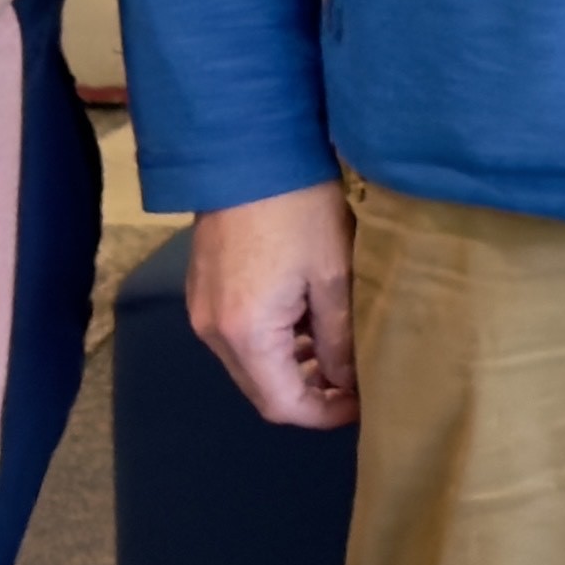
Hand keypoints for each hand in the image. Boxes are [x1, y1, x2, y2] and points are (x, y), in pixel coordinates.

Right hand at [187, 184, 358, 429]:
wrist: (250, 150)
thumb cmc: (299, 208)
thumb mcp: (332, 275)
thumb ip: (339, 338)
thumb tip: (348, 382)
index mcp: (245, 334)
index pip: (282, 405)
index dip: (324, 414)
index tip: (362, 405)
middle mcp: (213, 332)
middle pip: (262, 389)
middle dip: (309, 392)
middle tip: (355, 382)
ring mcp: (202, 310)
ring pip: (250, 363)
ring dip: (291, 366)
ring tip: (338, 349)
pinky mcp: (202, 289)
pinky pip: (238, 335)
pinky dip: (273, 340)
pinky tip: (306, 320)